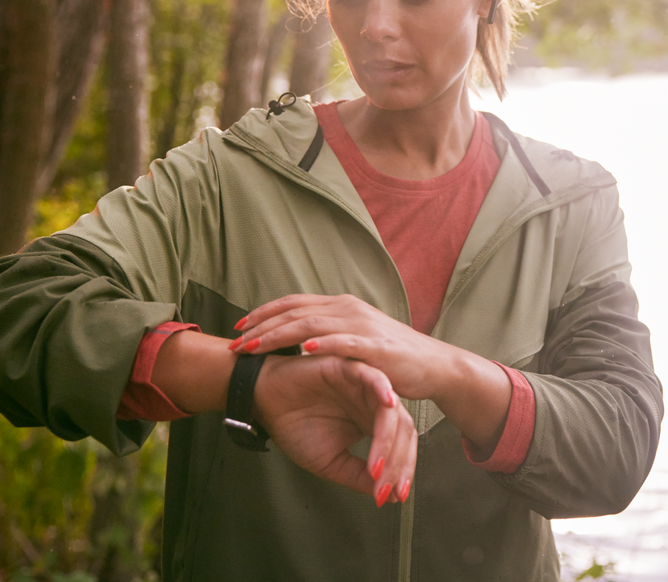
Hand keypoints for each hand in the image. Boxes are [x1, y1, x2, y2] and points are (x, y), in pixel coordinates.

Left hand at [233, 293, 445, 399]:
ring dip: (277, 336)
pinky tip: (302, 350)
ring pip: (311, 326)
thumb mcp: (356, 337)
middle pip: (295, 312)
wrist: (433, 365)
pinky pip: (344, 343)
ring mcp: (362, 326)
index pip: (294, 303)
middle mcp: (349, 309)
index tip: (238, 326)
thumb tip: (297, 339)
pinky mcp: (376, 347)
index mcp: (342, 306)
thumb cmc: (392, 356)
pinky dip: (322, 344)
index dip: (264, 312)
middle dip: (260, 326)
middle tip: (233, 341)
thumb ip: (330, 333)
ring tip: (252, 347)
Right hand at [253, 353, 416, 506]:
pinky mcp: (351, 368)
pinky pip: (374, 377)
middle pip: (404, 430)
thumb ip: (358, 475)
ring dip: (389, 441)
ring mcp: (366, 387)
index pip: (401, 446)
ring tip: (376, 467)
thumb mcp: (331, 461)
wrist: (264, 401)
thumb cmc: (295, 426)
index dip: (401, 470)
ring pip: (393, 411)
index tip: (395, 496)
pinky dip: (383, 390)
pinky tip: (387, 406)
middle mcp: (374, 405)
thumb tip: (388, 496)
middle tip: (387, 486)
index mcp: (373, 424)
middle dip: (399, 461)